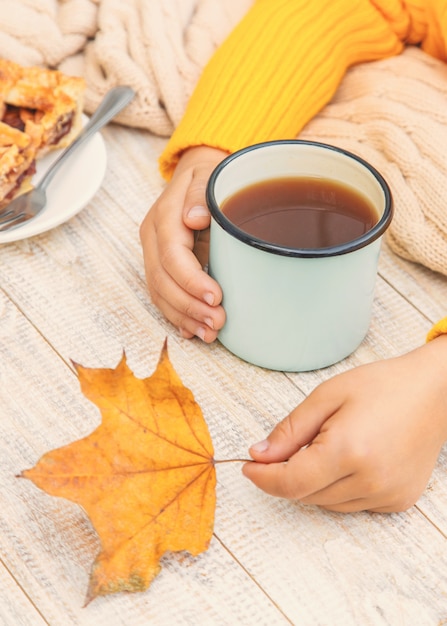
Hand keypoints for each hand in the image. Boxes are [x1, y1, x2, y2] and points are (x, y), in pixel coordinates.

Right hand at [140, 146, 228, 341]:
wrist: (196, 176)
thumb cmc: (208, 177)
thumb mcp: (209, 174)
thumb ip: (201, 193)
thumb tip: (193, 218)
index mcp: (163, 217)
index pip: (171, 255)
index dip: (191, 280)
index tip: (216, 296)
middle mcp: (153, 239)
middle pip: (162, 281)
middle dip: (189, 307)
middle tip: (218, 323)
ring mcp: (154, 255)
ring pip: (160, 294)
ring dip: (184, 318)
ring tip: (210, 334)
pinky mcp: (161, 267)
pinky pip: (163, 296)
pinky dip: (178, 317)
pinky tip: (194, 331)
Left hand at [242, 337, 446, 511]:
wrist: (433, 391)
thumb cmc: (382, 386)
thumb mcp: (326, 397)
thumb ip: (290, 431)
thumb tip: (260, 455)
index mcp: (348, 451)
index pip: (290, 483)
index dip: (263, 478)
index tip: (249, 467)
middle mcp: (370, 481)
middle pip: (306, 496)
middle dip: (287, 476)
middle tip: (285, 448)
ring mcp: (387, 494)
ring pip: (327, 504)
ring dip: (314, 483)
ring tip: (328, 445)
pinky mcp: (399, 500)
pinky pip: (353, 504)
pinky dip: (339, 488)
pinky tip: (351, 459)